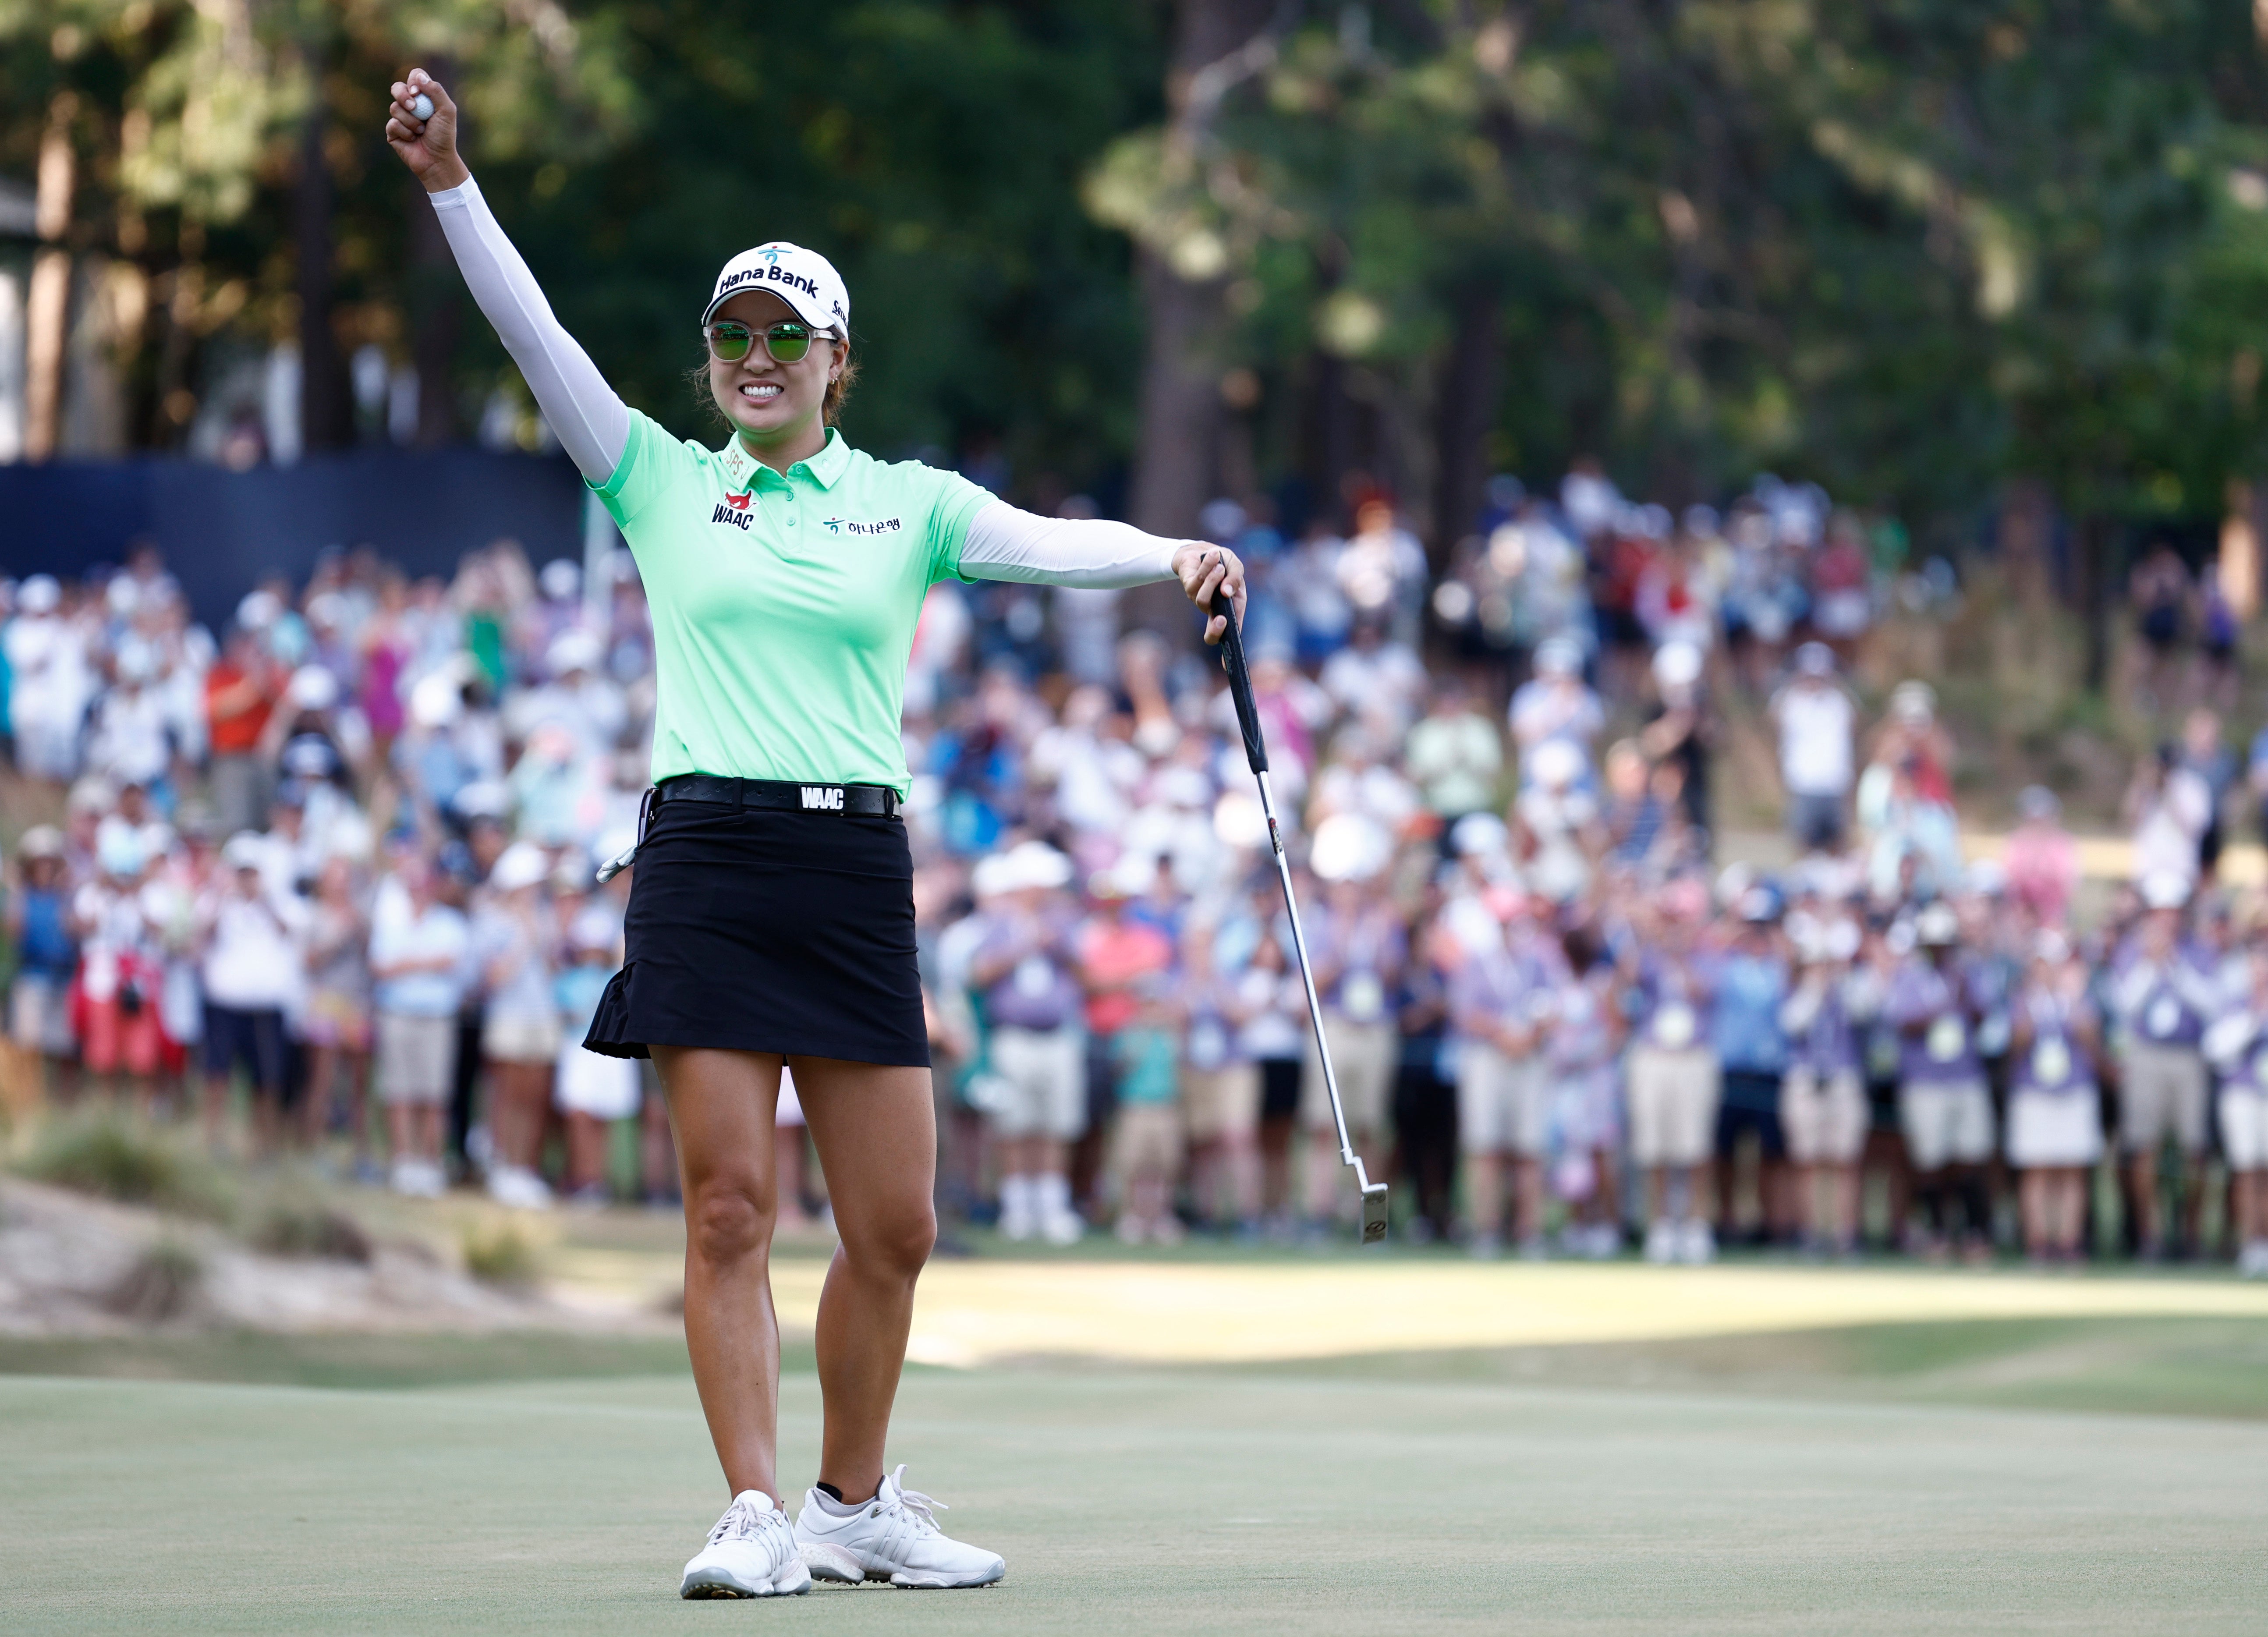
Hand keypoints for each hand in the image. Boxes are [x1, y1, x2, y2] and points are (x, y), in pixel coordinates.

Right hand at [385, 69, 469, 192]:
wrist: (437, 160)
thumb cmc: (444, 136)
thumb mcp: (447, 111)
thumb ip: (436, 91)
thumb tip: (419, 77)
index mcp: (425, 97)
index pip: (414, 77)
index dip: (413, 81)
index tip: (418, 93)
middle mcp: (411, 105)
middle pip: (397, 87)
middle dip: (403, 96)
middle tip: (413, 107)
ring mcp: (400, 117)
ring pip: (394, 108)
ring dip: (410, 121)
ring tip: (421, 131)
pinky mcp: (393, 131)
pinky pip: (392, 124)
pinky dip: (405, 132)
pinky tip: (413, 139)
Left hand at [1171, 542, 1247, 644]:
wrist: (1205, 550)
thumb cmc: (1225, 563)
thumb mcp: (1236, 568)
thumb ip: (1236, 579)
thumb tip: (1228, 592)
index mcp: (1230, 611)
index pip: (1228, 637)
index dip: (1227, 654)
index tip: (1228, 665)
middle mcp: (1214, 610)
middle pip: (1211, 634)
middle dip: (1215, 629)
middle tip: (1222, 620)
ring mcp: (1200, 600)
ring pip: (1203, 600)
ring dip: (1213, 581)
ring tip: (1220, 567)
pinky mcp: (1189, 588)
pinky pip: (1197, 582)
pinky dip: (1207, 567)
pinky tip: (1213, 557)